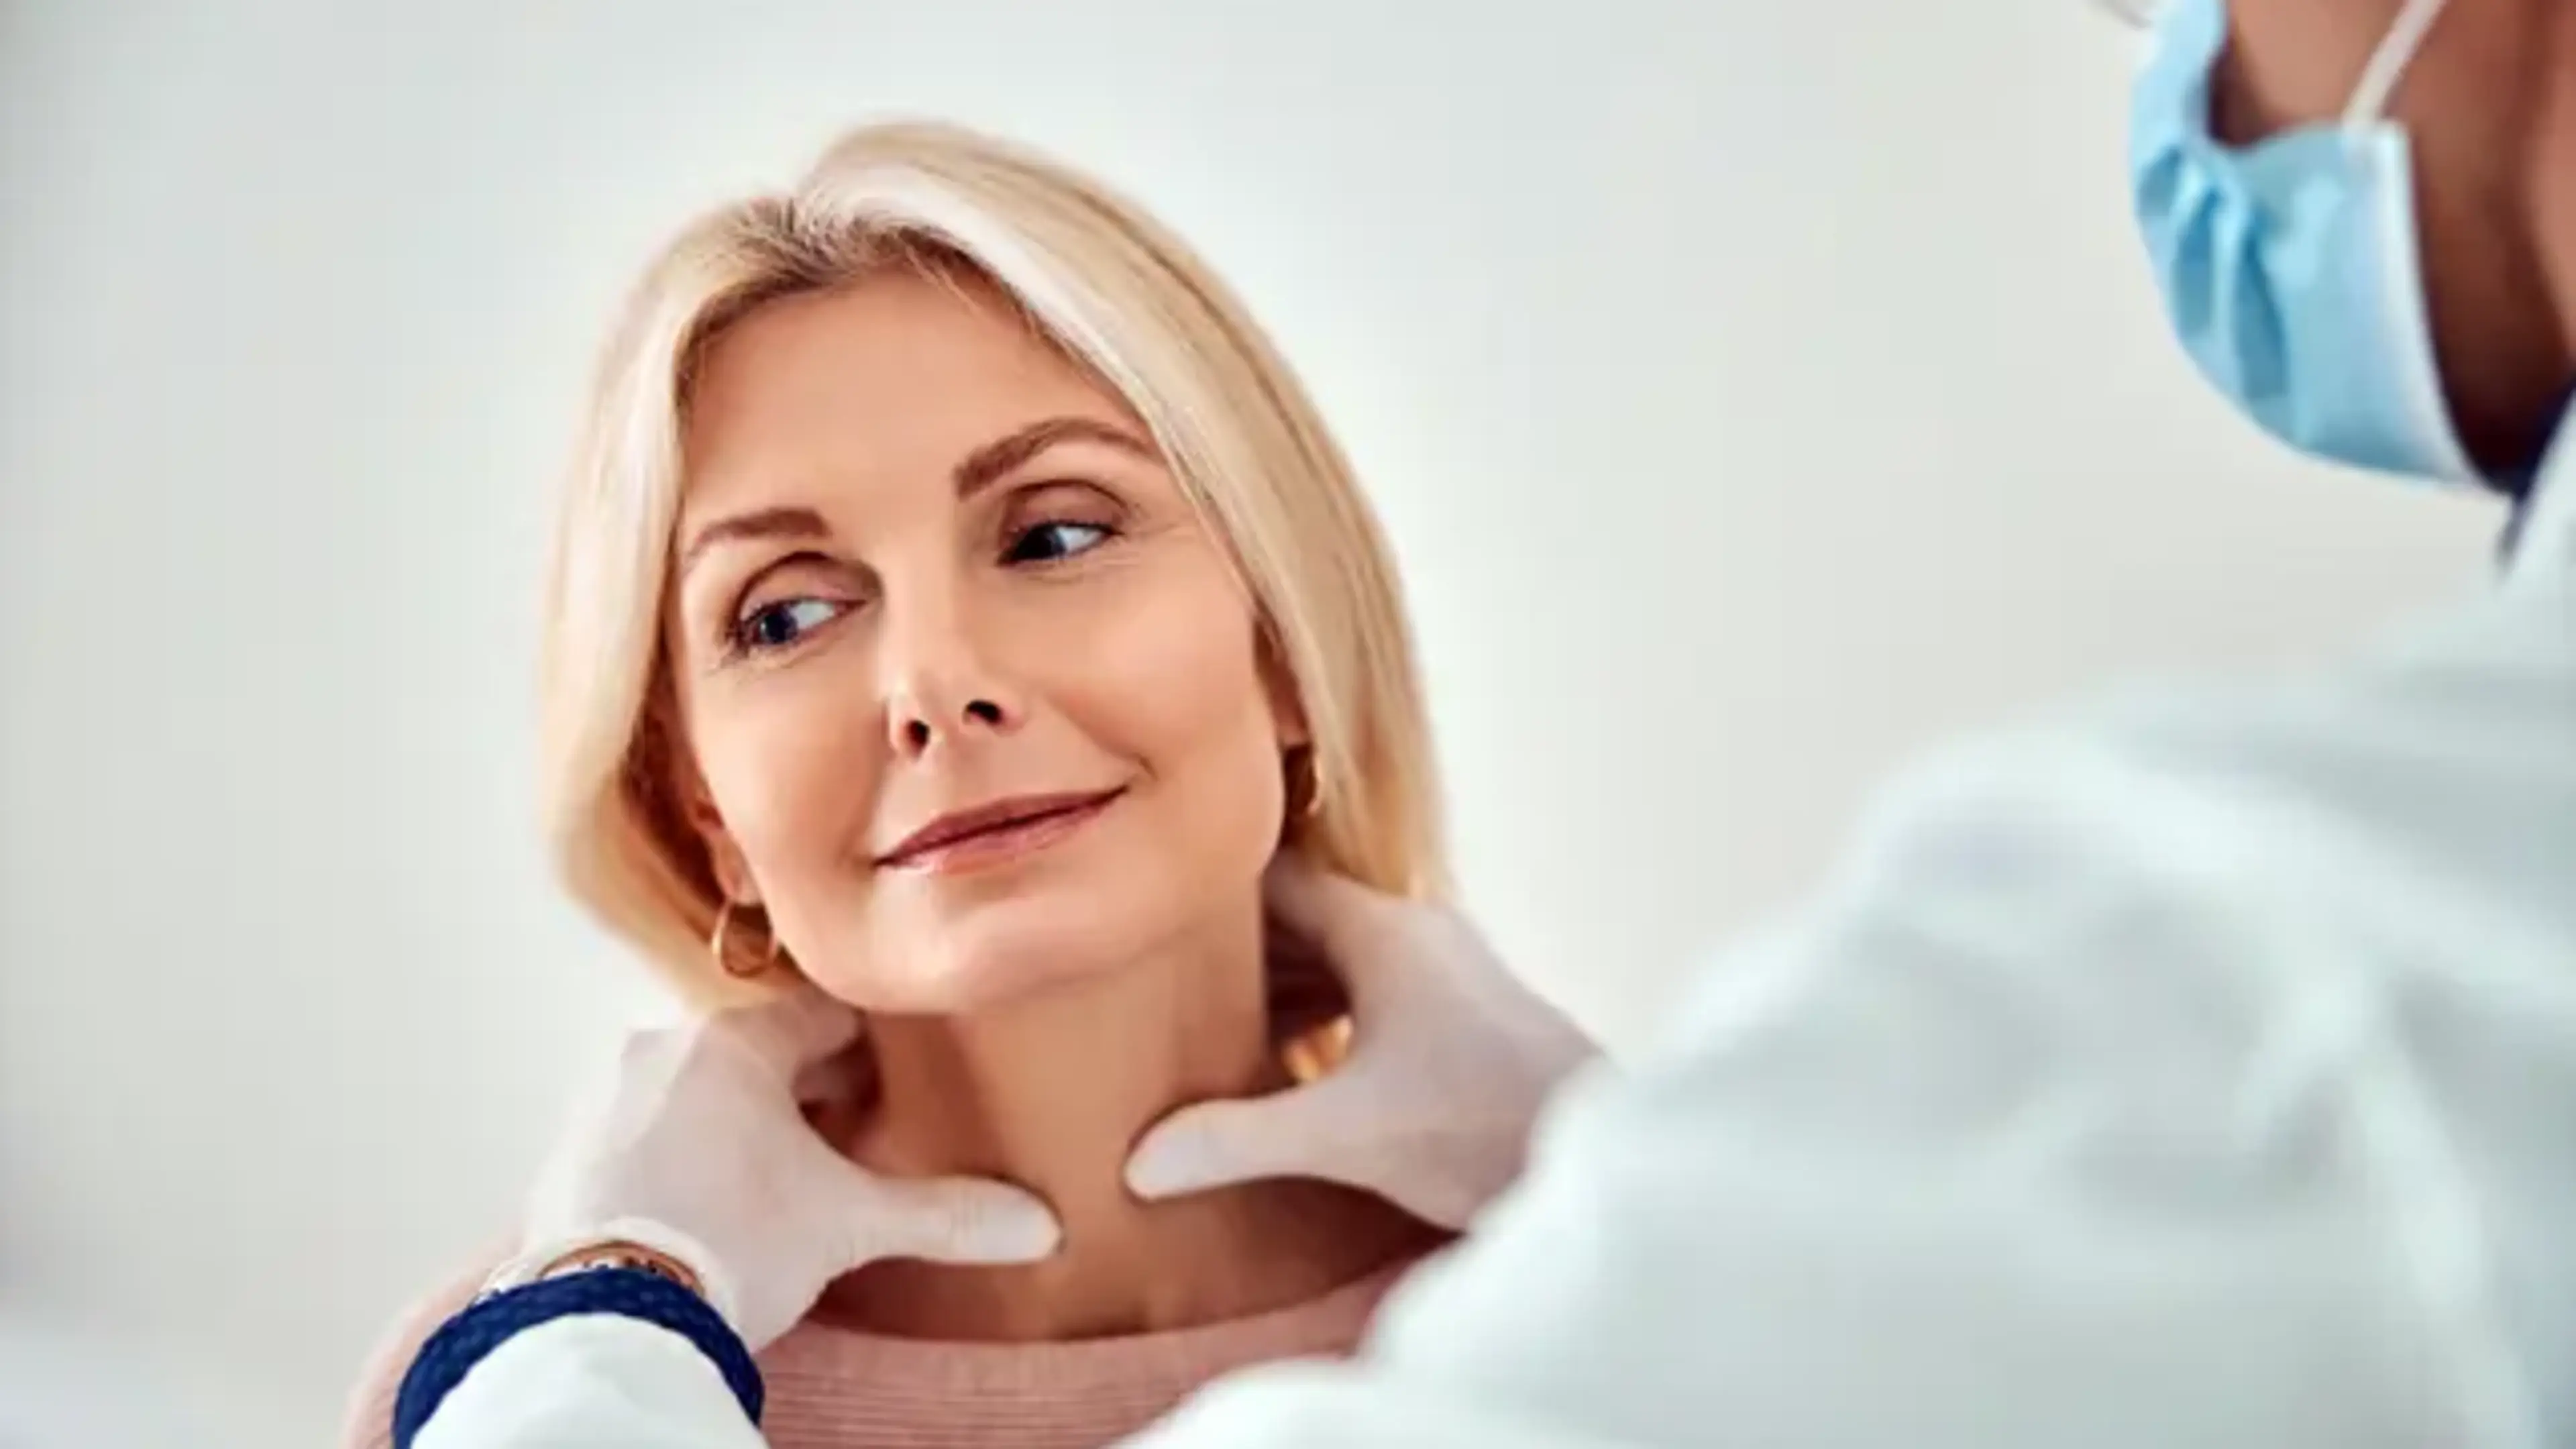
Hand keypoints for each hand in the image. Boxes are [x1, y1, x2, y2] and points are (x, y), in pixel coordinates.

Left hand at [505, 988, 1058, 1349]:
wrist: (610, 1314)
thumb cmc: (734, 1241)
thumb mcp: (851, 1224)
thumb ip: (944, 1216)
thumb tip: (1038, 1225)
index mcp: (734, 1043)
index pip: (821, 1017)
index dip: (869, 1048)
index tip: (894, 1073)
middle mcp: (659, 1051)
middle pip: (754, 1055)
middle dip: (801, 1090)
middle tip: (847, 1136)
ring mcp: (603, 1101)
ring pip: (693, 1093)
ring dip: (735, 1123)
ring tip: (778, 1178)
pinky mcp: (566, 1156)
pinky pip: (641, 1138)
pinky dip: (678, 1158)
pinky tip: (706, 1206)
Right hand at [1125, 861, 1600, 1229]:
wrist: (1603, 1160)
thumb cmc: (1484, 1127)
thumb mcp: (1345, 1135)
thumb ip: (1237, 1140)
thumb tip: (1136, 1160)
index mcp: (1384, 930)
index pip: (1274, 877)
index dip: (1208, 892)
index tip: (1144, 908)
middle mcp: (1416, 936)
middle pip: (1302, 920)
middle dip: (1233, 947)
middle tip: (1151, 974)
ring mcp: (1445, 977)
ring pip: (1338, 961)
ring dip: (1278, 988)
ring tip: (1199, 1022)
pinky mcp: (1463, 1021)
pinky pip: (1370, 997)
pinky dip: (1321, 1017)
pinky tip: (1283, 1067)